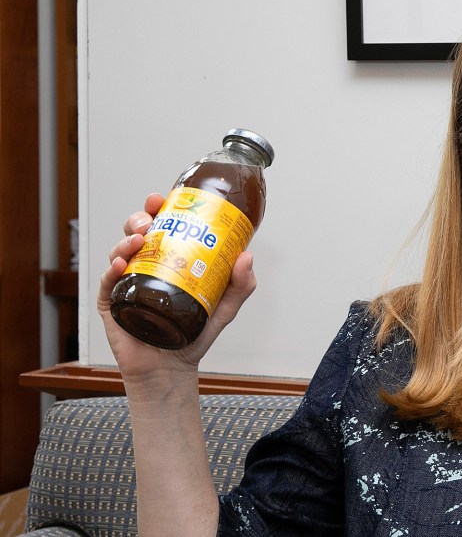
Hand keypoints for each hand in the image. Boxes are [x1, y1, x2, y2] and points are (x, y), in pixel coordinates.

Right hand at [98, 193, 257, 388]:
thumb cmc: (194, 335)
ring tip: (138, 239)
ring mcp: (126, 284)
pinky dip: (111, 270)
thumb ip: (240, 285)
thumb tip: (247, 257)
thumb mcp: (224, 307)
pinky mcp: (112, 305)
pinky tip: (120, 265)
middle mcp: (145, 268)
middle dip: (139, 218)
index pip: (160, 228)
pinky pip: (106, 283)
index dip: (158, 210)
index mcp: (167, 261)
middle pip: (135, 233)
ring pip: (118, 252)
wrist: (173, 369)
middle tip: (149, 218)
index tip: (163, 199)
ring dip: (125, 240)